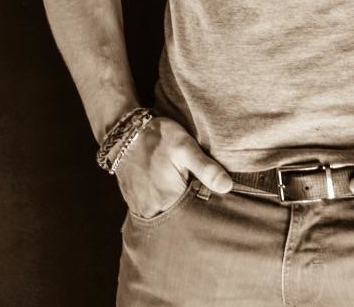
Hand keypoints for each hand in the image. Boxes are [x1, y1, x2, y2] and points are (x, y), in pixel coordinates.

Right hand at [115, 115, 232, 218]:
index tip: (213, 203)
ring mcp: (141, 208)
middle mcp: (153, 210)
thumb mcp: (185, 146)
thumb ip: (205, 168)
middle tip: (199, 197)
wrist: (126, 132)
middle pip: (179, 221)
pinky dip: (163, 207)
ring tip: (184, 195)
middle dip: (190, 214)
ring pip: (165, 217)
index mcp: (168, 200)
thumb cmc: (158, 137)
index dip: (204, 212)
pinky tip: (170, 194)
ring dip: (176, 210)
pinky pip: (153, 212)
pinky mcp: (134, 203)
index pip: (193, 218)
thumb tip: (227, 187)